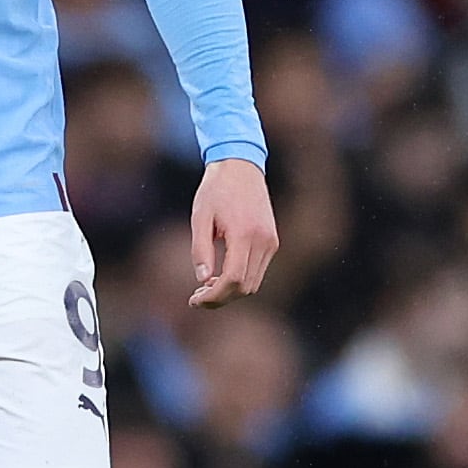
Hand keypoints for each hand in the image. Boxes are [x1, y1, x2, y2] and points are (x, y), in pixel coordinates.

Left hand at [189, 158, 277, 307]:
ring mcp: (271, 242)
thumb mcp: (200, 216)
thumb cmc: (215, 190)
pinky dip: (240, 280)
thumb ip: (201, 249)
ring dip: (231, 291)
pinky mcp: (272, 241)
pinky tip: (220, 276)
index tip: (194, 300)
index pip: (233, 279)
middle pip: (245, 287)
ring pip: (254, 283)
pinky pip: (258, 271)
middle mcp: (263, 241)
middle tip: (196, 297)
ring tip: (205, 287)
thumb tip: (202, 280)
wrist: (240, 167)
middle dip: (221, 298)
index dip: (214, 295)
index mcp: (244, 234)